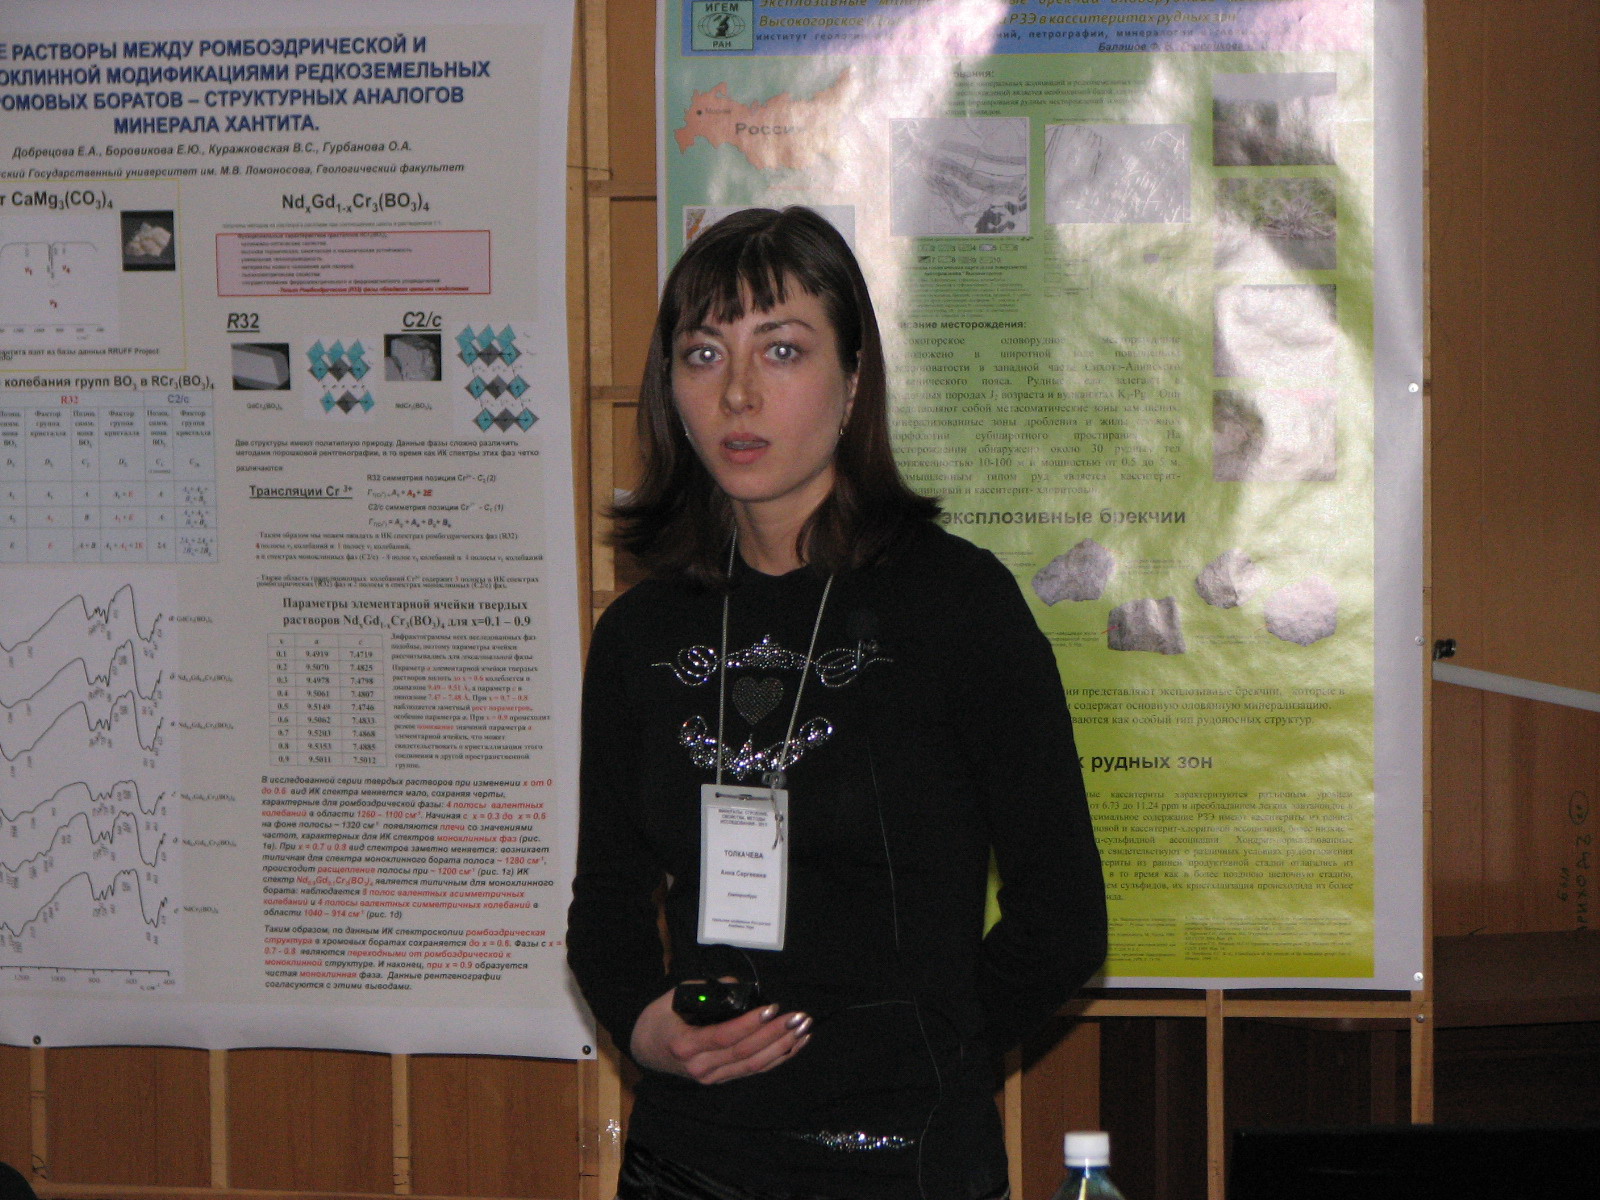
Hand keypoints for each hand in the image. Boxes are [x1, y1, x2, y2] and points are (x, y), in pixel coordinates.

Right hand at [630, 981, 811, 1084]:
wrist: (645, 1048)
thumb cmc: (660, 1018)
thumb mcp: (674, 996)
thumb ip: (707, 989)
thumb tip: (740, 985)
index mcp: (686, 1045)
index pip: (724, 1036)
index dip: (750, 1024)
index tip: (771, 1008)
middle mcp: (700, 1067)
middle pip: (744, 1053)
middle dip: (775, 1034)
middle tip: (798, 1016)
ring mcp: (713, 1077)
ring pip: (753, 1065)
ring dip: (783, 1047)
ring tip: (804, 1028)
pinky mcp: (723, 1079)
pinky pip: (754, 1070)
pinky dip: (779, 1058)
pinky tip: (797, 1044)